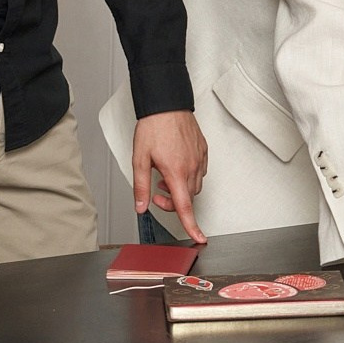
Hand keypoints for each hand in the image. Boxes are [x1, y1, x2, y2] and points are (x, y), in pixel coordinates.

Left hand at [132, 110, 208, 243]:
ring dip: (180, 188)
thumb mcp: (139, 159)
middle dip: (173, 202)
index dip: (192, 225)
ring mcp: (199, 158)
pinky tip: (176, 166)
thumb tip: (141, 207)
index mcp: (175, 171)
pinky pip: (200, 171)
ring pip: (194, 185)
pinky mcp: (203, 150)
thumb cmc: (153, 128)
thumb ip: (141, 186)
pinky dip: (188, 175)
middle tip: (156, 193)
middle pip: (188, 197)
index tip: (200, 237)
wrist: (167, 105)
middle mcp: (191, 167)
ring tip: (164, 176)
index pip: (185, 206)